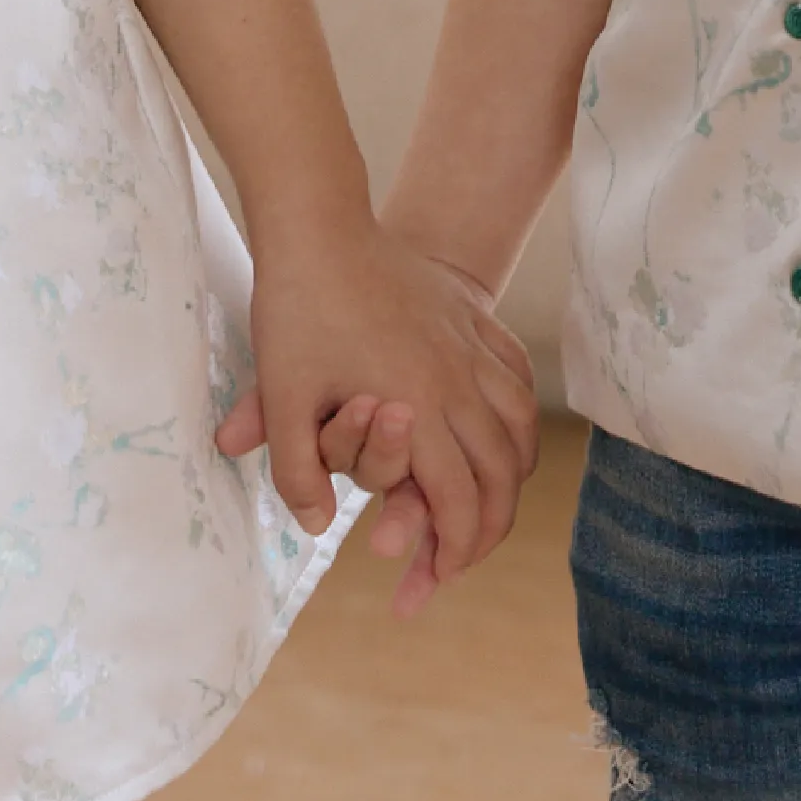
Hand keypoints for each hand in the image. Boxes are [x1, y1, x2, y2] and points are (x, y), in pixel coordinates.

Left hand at [218, 222, 538, 586]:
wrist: (320, 224)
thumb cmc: (296, 310)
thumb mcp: (280, 394)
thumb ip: (294, 469)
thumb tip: (317, 526)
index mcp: (419, 404)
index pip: (458, 498)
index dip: (454, 549)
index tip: (438, 577)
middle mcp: (459, 380)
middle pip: (502, 474)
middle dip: (488, 528)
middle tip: (463, 559)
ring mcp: (472, 346)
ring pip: (520, 429)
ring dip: (511, 477)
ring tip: (490, 506)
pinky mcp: (473, 318)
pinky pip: (516, 379)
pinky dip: (518, 420)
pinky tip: (504, 433)